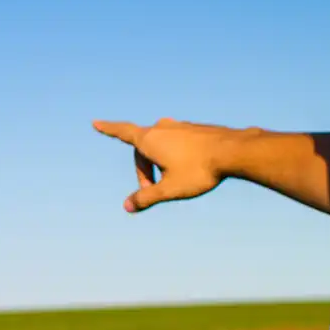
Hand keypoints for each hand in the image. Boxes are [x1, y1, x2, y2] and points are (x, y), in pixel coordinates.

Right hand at [91, 118, 249, 212]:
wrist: (234, 151)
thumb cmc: (200, 170)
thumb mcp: (169, 189)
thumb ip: (146, 197)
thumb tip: (128, 206)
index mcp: (150, 139)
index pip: (122, 132)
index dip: (108, 129)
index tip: (95, 122)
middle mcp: (162, 128)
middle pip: (143, 150)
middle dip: (144, 171)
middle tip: (153, 190)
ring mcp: (180, 127)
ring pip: (161, 146)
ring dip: (160, 164)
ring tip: (176, 180)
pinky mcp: (196, 130)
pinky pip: (178, 144)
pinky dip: (176, 157)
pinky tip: (193, 169)